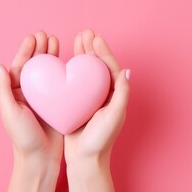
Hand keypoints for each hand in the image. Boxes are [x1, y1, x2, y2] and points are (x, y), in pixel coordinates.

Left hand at [0, 31, 62, 191]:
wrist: (40, 159)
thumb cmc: (23, 138)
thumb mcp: (10, 112)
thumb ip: (3, 89)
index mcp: (15, 94)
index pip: (20, 66)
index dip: (26, 51)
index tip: (33, 37)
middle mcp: (28, 94)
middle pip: (34, 66)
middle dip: (40, 49)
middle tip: (47, 36)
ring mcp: (43, 98)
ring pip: (47, 72)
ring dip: (51, 56)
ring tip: (56, 41)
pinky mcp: (56, 105)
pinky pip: (59, 84)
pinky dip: (62, 72)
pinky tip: (68, 62)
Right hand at [64, 29, 129, 191]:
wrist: (85, 159)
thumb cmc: (100, 140)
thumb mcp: (114, 117)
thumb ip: (121, 94)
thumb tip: (126, 71)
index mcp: (114, 95)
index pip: (110, 67)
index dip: (103, 51)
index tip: (95, 37)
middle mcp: (104, 94)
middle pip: (98, 65)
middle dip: (92, 48)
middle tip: (85, 33)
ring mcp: (90, 98)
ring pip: (86, 71)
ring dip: (82, 55)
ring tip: (77, 39)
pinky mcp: (78, 103)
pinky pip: (75, 82)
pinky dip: (72, 69)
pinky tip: (65, 61)